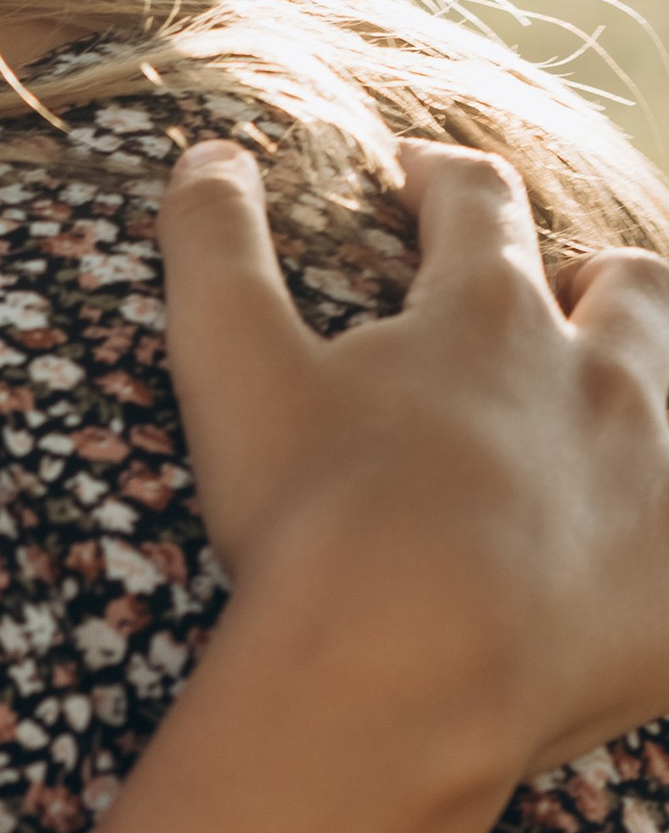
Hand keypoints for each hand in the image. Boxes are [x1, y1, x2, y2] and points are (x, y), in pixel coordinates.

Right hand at [158, 135, 668, 780]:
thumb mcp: (234, 373)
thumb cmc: (314, 523)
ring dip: (646, 386)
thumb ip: (216, 252)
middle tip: (563, 297)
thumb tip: (208, 151)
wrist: (405, 682)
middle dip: (593, 284)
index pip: (476, 207)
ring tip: (610, 414)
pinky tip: (627, 563)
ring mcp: (652, 482)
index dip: (440, 184)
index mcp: (487, 314)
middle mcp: (598, 376)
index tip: (415, 180)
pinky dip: (655, 548)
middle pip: (626, 290)